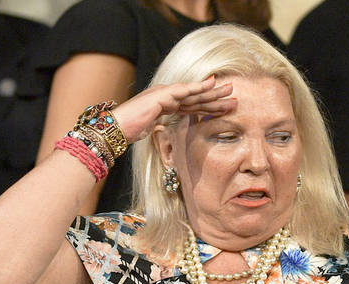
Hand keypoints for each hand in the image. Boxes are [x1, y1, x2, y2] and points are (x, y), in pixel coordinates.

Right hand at [111, 76, 235, 142]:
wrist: (114, 129)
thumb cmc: (129, 131)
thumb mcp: (152, 130)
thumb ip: (161, 128)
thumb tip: (166, 135)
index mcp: (166, 106)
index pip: (192, 106)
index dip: (209, 106)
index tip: (225, 108)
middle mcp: (167, 97)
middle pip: (197, 98)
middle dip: (216, 97)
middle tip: (234, 96)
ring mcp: (164, 94)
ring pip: (194, 93)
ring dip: (213, 91)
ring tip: (229, 89)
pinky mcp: (161, 96)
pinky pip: (183, 90)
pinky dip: (198, 86)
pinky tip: (211, 83)